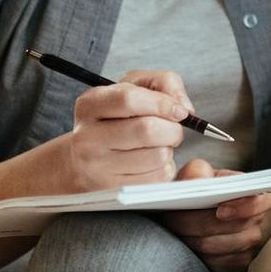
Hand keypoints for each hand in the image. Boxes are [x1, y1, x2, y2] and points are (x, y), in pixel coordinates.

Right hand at [62, 69, 190, 192]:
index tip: (179, 110)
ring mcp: (96, 166)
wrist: (87, 159)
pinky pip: (157, 177)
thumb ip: (164, 83)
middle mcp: (87, 137)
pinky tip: (151, 162)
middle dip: (172, 129)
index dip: (162, 103)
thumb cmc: (118, 118)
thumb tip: (183, 108)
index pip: (129, 99)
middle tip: (172, 129)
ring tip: (157, 145)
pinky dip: (164, 168)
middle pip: (147, 129)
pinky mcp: (112, 189)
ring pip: (157, 155)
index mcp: (90, 105)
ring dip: (168, 149)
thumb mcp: (135, 87)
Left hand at [162, 158, 270, 271]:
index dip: (244, 208)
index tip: (219, 211)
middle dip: (205, 226)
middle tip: (178, 222)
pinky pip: (223, 264)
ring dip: (200, 242)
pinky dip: (203, 257)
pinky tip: (190, 247)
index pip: (263, 201)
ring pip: (228, 248)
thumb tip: (198, 182)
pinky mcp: (238, 261)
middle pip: (240, 229)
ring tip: (180, 233)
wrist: (187, 210)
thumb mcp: (195, 172)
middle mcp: (257, 218)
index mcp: (254, 192)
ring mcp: (249, 242)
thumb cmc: (196, 188)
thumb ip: (197, 171)